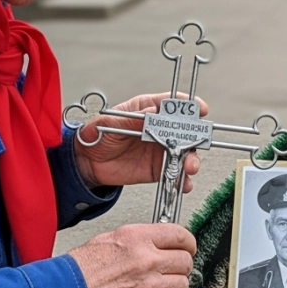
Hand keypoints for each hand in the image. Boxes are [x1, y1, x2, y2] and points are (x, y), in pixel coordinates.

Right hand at [69, 223, 196, 287]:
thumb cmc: (81, 269)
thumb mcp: (110, 238)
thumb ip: (138, 239)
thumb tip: (155, 242)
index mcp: (138, 238)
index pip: (180, 235)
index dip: (188, 242)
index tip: (188, 247)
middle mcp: (147, 259)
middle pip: (185, 260)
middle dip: (181, 265)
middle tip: (173, 268)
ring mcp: (150, 285)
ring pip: (182, 284)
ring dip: (174, 286)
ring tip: (161, 286)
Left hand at [73, 93, 206, 190]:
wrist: (86, 162)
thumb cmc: (96, 135)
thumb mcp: (110, 123)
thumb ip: (132, 119)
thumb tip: (151, 111)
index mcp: (148, 110)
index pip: (173, 104)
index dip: (188, 106)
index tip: (200, 110)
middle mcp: (159, 129)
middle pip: (185, 130)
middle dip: (195, 137)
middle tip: (194, 145)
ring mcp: (160, 149)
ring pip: (185, 153)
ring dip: (192, 160)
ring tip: (189, 167)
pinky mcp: (157, 168)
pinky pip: (175, 173)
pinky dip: (182, 180)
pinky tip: (183, 183)